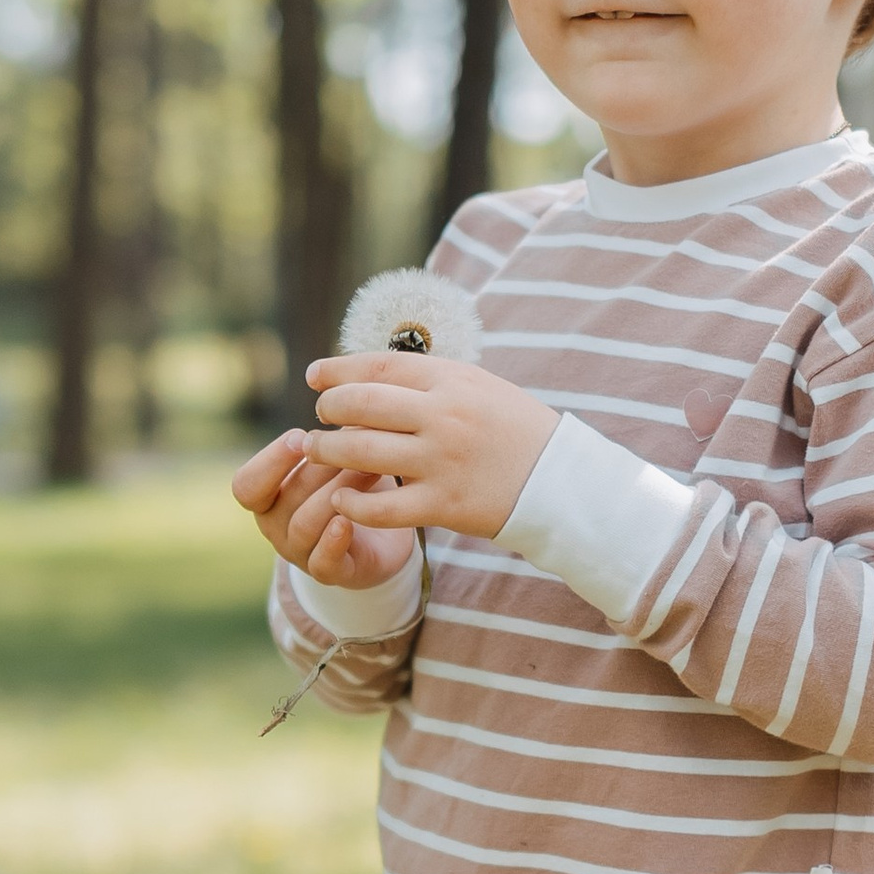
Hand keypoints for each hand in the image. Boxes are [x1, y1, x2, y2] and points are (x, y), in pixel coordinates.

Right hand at [231, 424, 420, 589]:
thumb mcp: (337, 455)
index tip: (302, 437)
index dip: (270, 462)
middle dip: (322, 467)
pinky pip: (323, 562)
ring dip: (337, 493)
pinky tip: (348, 520)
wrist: (384, 536)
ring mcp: (300, 553)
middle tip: (357, 444)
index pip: (246, 485)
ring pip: (306, 524)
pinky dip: (333, 541)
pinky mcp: (331, 574)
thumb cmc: (352, 484)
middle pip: (286, 497)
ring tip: (370, 471)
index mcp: (267, 498)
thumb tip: (339, 390)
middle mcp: (275, 527)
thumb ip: (328, 434)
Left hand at [295, 351, 558, 539]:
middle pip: (361, 405)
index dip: (338, 370)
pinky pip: (383, 506)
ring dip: (328, 451)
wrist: (559, 480)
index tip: (314, 376)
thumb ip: (430, 380)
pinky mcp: (444, 504)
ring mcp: (442, 461)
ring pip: (362, 452)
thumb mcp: (479, 387)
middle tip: (318, 417)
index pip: (378, 367)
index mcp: (452, 381)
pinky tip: (341, 499)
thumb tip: (373, 373)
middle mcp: (443, 416)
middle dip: (328, 409)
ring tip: (315, 451)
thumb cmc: (514, 430)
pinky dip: (353, 502)